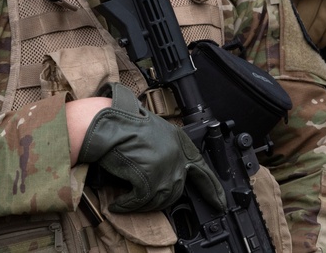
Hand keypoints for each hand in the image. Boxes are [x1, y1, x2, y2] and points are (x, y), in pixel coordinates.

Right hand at [78, 83, 225, 213]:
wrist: (105, 120)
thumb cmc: (122, 122)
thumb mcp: (154, 130)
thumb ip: (166, 149)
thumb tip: (164, 172)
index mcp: (179, 141)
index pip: (202, 169)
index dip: (212, 188)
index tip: (220, 202)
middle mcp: (176, 155)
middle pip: (177, 190)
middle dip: (160, 199)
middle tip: (144, 202)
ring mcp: (164, 167)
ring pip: (159, 199)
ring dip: (140, 203)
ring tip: (126, 199)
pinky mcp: (149, 178)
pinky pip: (139, 201)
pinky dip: (126, 205)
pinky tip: (117, 204)